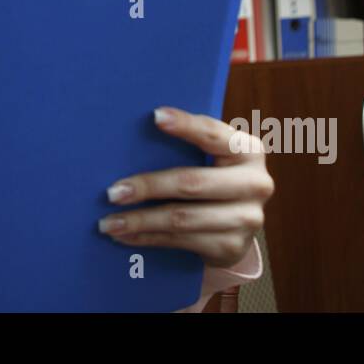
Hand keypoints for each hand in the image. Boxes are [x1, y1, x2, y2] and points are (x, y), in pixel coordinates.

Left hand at [98, 106, 272, 267]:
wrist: (238, 225)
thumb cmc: (213, 177)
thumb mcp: (212, 156)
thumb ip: (188, 144)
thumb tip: (137, 132)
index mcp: (248, 150)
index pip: (213, 134)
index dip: (185, 125)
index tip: (154, 117)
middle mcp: (255, 183)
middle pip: (191, 183)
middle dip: (147, 187)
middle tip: (112, 192)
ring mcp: (247, 218)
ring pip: (182, 218)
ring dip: (140, 220)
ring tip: (109, 222)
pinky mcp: (233, 247)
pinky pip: (181, 242)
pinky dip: (148, 238)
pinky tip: (125, 236)